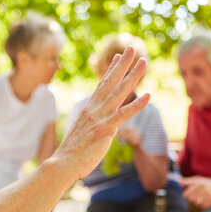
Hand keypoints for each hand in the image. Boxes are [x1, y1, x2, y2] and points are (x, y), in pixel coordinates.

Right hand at [53, 46, 148, 179]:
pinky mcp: (104, 129)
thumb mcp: (83, 134)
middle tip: (132, 48)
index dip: (112, 70)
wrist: (62, 163)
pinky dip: (136, 105)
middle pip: (111, 82)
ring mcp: (99, 118)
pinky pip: (123, 115)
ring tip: (143, 62)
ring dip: (132, 76)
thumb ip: (92, 127)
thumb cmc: (72, 153)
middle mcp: (94, 109)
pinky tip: (148, 96)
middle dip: (123, 64)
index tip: (118, 56)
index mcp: (89, 110)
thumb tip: (97, 129)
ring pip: (119, 93)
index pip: (102, 85)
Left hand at [179, 176, 210, 209]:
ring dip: (197, 201)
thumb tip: (178, 182)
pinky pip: (202, 206)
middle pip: (191, 199)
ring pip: (196, 203)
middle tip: (197, 194)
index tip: (188, 193)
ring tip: (201, 197)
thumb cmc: (206, 184)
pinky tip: (206, 200)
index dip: (186, 194)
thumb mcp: (197, 180)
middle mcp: (204, 189)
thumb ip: (187, 181)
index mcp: (199, 183)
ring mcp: (208, 196)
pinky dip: (203, 204)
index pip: (186, 194)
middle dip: (192, 197)